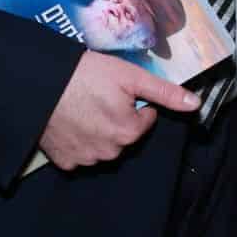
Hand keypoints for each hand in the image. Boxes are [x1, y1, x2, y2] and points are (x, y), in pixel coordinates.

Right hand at [38, 51, 197, 171]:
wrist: (41, 84)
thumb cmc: (87, 76)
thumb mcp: (131, 76)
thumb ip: (165, 93)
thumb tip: (195, 104)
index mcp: (128, 132)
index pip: (145, 120)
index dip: (135, 102)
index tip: (118, 90)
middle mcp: (109, 152)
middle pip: (124, 134)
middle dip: (118, 117)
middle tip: (101, 96)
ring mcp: (84, 159)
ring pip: (103, 146)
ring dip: (100, 130)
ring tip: (85, 106)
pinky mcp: (64, 160)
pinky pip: (80, 153)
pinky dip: (79, 140)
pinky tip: (72, 121)